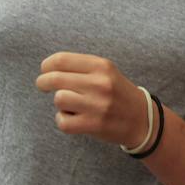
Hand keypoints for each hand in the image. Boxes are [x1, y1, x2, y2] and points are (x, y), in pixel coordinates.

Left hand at [35, 52, 149, 148]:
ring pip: (58, 99)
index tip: (44, 70)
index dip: (46, 65)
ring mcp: (97, 105)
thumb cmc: (117, 93)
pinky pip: (63, 121)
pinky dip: (63, 120)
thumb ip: (80, 67)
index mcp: (101, 66)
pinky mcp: (94, 124)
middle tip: (42, 85)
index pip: (61, 60)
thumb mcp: (105, 72)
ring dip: (59, 103)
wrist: (142, 119)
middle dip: (43, 82)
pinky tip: (72, 118)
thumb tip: (48, 68)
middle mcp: (99, 83)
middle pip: (55, 79)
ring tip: (69, 104)